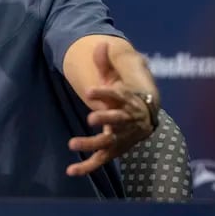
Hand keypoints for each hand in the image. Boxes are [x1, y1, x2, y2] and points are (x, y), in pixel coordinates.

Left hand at [66, 42, 156, 175]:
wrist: (145, 121)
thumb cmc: (125, 97)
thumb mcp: (116, 80)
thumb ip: (105, 65)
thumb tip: (100, 43)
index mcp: (125, 101)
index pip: (115, 95)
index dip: (103, 93)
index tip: (89, 90)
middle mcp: (124, 120)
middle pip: (116, 120)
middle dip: (105, 119)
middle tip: (90, 117)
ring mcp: (119, 137)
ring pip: (106, 142)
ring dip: (91, 143)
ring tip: (72, 144)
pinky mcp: (112, 151)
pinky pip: (99, 160)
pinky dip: (86, 167)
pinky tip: (70, 172)